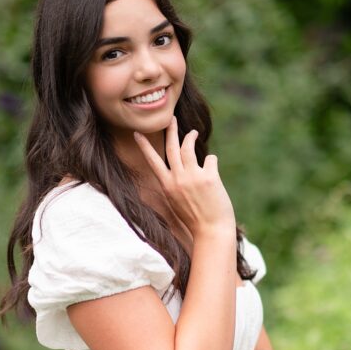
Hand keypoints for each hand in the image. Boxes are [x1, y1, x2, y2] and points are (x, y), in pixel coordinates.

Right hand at [133, 115, 234, 238]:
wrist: (211, 231)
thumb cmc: (195, 219)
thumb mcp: (177, 201)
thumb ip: (176, 184)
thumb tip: (180, 169)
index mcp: (166, 186)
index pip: (152, 161)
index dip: (145, 146)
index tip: (137, 133)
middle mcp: (177, 179)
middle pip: (171, 148)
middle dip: (171, 130)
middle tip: (171, 118)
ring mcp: (193, 177)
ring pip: (189, 148)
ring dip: (191, 137)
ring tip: (193, 133)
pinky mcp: (210, 178)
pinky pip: (210, 159)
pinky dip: (211, 160)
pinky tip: (212, 165)